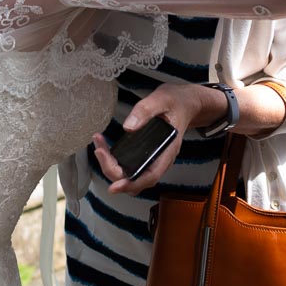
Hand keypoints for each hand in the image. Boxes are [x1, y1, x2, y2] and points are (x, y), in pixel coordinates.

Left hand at [91, 83, 218, 194]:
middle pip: (135, 179)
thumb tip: (128, 128)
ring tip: (99, 148)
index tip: (114, 187)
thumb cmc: (176, 101)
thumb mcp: (161, 99)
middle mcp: (160, 159)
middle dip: (113, 170)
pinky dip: (115, 161)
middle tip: (100, 151)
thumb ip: (145, 111)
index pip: (150, 176)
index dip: (131, 184)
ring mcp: (153, 158)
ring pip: (130, 175)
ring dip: (111, 166)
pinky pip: (130, 166)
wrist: (186, 102)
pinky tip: (106, 148)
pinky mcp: (146, 154)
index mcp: (168, 149)